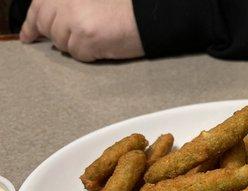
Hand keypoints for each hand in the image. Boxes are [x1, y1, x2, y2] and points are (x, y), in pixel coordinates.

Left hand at [19, 0, 143, 61]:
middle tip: (75, 39)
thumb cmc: (122, 9)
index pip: (38, 8)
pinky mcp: (85, 39)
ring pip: (62, 43)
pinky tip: (102, 44)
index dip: (31, 24)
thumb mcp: (89, 1)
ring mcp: (74, 21)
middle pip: (48, 28)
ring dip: (77, 45)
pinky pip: (77, 54)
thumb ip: (67, 7)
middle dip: (59, 36)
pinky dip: (89, 53)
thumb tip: (44, 26)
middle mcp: (66, 3)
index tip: (28, 36)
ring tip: (96, 37)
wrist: (144, 17)